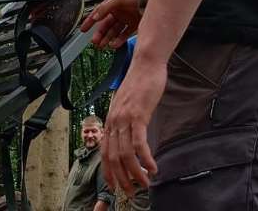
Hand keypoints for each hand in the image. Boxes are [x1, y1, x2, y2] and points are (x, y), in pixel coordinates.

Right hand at [80, 0, 140, 48]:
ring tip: (103, 45)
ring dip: (107, 38)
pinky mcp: (135, 25)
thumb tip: (96, 16)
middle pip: (106, 25)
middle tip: (94, 41)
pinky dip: (118, 40)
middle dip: (99, 33)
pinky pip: (124, 35)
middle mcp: (119, 12)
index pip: (98, 13)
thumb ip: (106, 7)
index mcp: (113, 3)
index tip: (83, 29)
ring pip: (114, 31)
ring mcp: (127, 19)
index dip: (90, 21)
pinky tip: (114, 44)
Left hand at [101, 57, 162, 195]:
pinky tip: (153, 168)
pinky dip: (145, 159)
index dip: (108, 172)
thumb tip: (129, 136)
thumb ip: (125, 120)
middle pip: (113, 158)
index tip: (114, 186)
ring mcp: (124, 119)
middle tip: (132, 192)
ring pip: (126, 154)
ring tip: (146, 184)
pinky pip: (139, 143)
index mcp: (110, 120)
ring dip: (136, 173)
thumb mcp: (127, 105)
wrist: (145, 64)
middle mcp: (114, 122)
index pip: (104, 152)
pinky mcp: (138, 115)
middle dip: (122, 179)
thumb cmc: (139, 83)